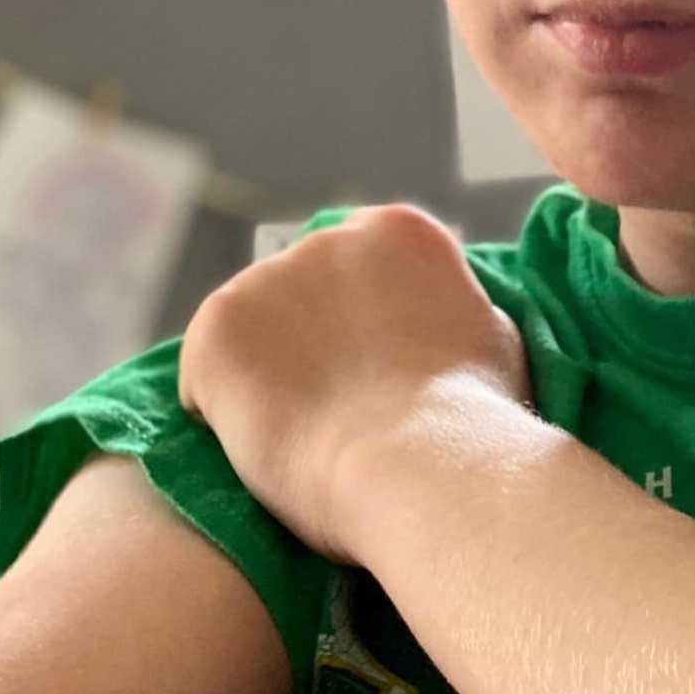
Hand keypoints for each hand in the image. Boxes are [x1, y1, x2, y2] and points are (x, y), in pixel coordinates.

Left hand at [177, 203, 533, 564]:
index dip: (361, 325)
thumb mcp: (490, 334)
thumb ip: (446, 308)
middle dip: (311, 340)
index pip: (360, 267)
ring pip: (252, 333)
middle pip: (301, 291)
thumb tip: (430, 316)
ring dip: (267, 374)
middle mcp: (329, 235)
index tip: (371, 370)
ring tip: (303, 436)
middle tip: (336, 407)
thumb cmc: (471, 417)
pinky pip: (203, 377)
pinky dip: (222, 414)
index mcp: (400, 230)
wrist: (418, 463)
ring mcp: (268, 276)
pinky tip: (264, 445)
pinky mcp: (217, 325)